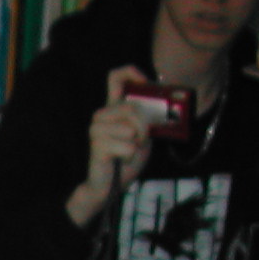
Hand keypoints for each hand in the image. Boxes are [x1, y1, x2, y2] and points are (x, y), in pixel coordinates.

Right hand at [67, 65, 155, 225]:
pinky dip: (130, 155)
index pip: (116, 77)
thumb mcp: (143, 134)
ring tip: (129, 151)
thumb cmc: (126, 158)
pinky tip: (121, 159)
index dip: (132, 73)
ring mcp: (96, 129)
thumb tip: (162, 100)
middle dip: (145, 127)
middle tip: (141, 141)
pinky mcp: (97, 145)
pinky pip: (127, 145)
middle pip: (132, 107)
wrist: (110, 186)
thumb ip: (148, 117)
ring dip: (138, 143)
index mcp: (113, 108)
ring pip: (131, 127)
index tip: (145, 84)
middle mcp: (102, 115)